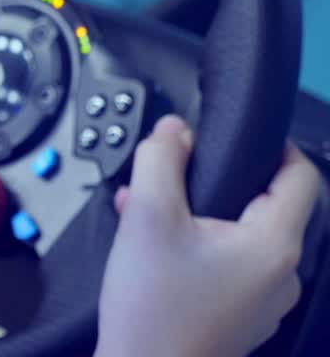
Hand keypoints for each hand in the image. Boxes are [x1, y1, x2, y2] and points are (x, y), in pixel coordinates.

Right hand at [95, 116, 321, 356]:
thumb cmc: (152, 307)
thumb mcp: (147, 216)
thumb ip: (160, 162)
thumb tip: (174, 130)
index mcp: (273, 245)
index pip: (302, 175)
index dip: (272, 146)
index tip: (236, 136)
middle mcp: (282, 275)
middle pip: (265, 205)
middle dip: (214, 184)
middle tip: (171, 181)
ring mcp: (264, 301)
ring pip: (241, 237)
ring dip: (199, 217)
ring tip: (148, 217)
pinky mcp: (241, 317)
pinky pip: (229, 267)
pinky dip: (198, 249)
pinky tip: (154, 251)